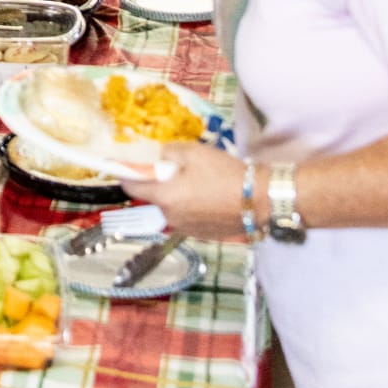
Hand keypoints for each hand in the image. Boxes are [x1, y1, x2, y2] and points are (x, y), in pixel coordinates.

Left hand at [119, 143, 247, 239]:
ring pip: (171, 209)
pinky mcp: (202, 235)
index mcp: (164, 197)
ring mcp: (186, 229)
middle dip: (159, 184)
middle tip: (177, 171)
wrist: (260, 200)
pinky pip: (187, 218)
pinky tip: (209, 198)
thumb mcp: (193, 152)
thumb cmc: (223, 173)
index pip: (130, 188)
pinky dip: (191, 208)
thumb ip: (167, 152)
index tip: (130, 166)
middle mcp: (170, 217)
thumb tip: (157, 156)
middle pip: (153, 198)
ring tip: (199, 184)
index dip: (127, 175)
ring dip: (177, 197)